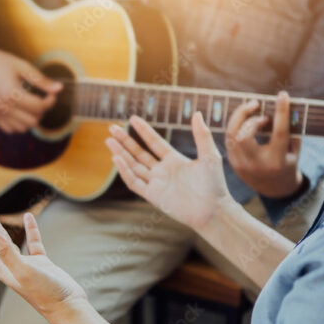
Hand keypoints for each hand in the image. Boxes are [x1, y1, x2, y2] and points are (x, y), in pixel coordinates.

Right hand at [0, 31, 61, 133]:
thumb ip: (41, 80)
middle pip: (32, 120)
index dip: (50, 101)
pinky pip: (10, 129)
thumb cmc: (2, 62)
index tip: (51, 93)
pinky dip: (19, 124)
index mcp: (12, 93)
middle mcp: (4, 106)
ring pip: (22, 128)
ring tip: (31, 105)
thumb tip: (60, 88)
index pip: (38, 107)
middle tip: (42, 99)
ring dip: (31, 119)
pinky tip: (20, 111)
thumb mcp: (23, 67)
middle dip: (41, 111)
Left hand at [0, 212, 86, 319]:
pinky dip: (29, 229)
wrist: (67, 308)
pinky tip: (29, 218)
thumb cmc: (44, 293)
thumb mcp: (22, 269)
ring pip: (5, 243)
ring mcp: (23, 265)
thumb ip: (4, 251)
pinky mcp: (40, 263)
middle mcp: (7, 266)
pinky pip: (32, 242)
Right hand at [106, 113, 234, 230]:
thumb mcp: (210, 156)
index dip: (143, 131)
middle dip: (125, 141)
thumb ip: (202, 135)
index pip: (154, 142)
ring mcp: (156, 183)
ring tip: (108, 141)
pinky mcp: (152, 196)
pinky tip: (116, 159)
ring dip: (120, 153)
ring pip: (133, 166)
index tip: (132, 118)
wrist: (213, 210)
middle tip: (112, 128)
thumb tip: (197, 113)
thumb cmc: (214, 185)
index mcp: (174, 161)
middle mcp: (162, 171)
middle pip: (139, 153)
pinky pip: (134, 182)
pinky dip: (125, 171)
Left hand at [225, 91, 303, 197]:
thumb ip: (290, 130)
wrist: (274, 188)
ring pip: (231, 136)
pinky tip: (244, 119)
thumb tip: (283, 107)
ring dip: (239, 118)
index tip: (282, 96)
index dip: (281, 112)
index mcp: (276, 161)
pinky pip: (228, 140)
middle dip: (247, 116)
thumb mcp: (293, 149)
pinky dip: (235, 126)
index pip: (279, 132)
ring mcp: (241, 165)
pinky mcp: (232, 163)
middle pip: (243, 135)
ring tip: (251, 109)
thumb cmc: (287, 163)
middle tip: (257, 105)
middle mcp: (256, 164)